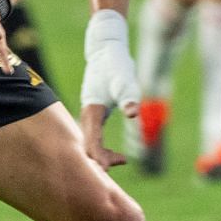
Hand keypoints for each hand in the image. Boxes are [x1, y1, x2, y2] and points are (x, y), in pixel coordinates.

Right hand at [79, 9, 139, 168]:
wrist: (106, 50)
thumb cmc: (115, 64)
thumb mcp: (125, 79)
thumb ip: (128, 96)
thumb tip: (133, 113)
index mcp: (91, 111)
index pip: (91, 142)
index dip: (99, 158)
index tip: (108, 170)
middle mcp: (87, 116)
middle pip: (88, 148)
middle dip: (100, 161)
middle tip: (121, 164)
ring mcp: (89, 117)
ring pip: (90, 145)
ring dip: (103, 157)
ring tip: (123, 160)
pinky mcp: (94, 116)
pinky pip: (95, 140)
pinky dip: (104, 150)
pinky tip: (120, 156)